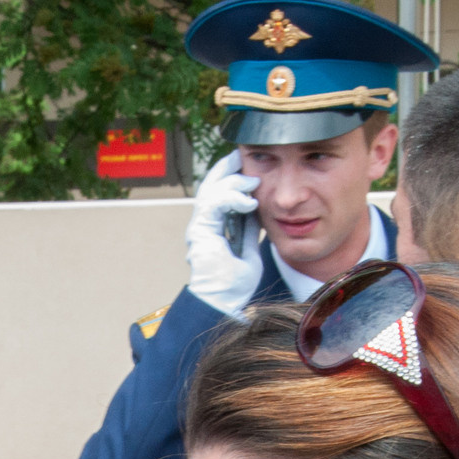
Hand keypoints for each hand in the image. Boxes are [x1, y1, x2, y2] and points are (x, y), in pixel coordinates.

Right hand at [184, 151, 264, 316]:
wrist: (224, 302)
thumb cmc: (234, 284)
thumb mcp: (249, 248)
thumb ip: (250, 229)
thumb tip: (258, 210)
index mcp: (214, 226)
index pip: (220, 192)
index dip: (231, 176)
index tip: (248, 165)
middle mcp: (204, 224)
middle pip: (210, 185)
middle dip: (226, 168)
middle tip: (242, 156)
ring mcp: (200, 227)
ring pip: (210, 190)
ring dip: (233, 182)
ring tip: (252, 180)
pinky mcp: (201, 232)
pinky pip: (213, 204)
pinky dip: (231, 198)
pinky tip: (249, 201)